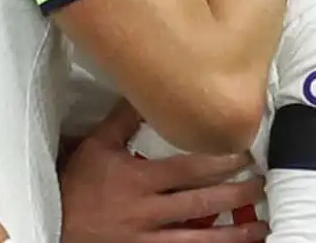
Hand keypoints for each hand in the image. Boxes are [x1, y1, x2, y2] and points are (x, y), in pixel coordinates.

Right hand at [61, 102, 266, 242]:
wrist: (53, 225)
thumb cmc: (77, 185)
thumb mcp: (96, 147)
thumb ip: (123, 120)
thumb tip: (144, 89)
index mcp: (139, 180)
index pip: (188, 169)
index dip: (219, 162)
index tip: (244, 154)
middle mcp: (147, 212)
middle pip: (200, 204)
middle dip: (235, 195)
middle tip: (262, 186)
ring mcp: (147, 240)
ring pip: (198, 239)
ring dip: (232, 234)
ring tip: (260, 227)